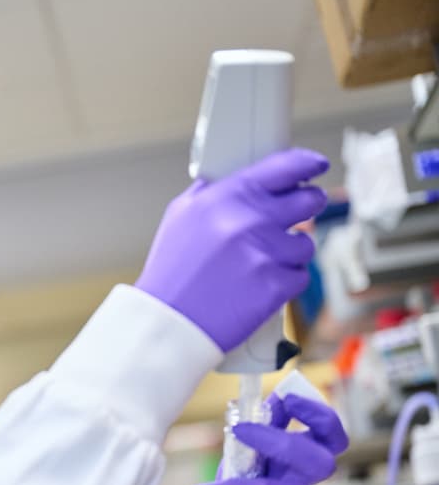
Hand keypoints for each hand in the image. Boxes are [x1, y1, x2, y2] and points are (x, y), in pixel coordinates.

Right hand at [135, 149, 328, 351]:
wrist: (169, 321)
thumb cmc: (171, 272)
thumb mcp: (180, 217)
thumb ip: (211, 192)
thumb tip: (235, 178)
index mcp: (227, 197)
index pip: (284, 166)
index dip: (307, 163)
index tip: (316, 165)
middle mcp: (249, 220)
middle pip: (309, 200)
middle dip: (307, 206)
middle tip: (296, 216)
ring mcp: (266, 253)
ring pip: (305, 243)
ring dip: (289, 252)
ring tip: (257, 265)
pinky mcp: (276, 285)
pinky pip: (300, 276)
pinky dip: (283, 282)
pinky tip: (256, 286)